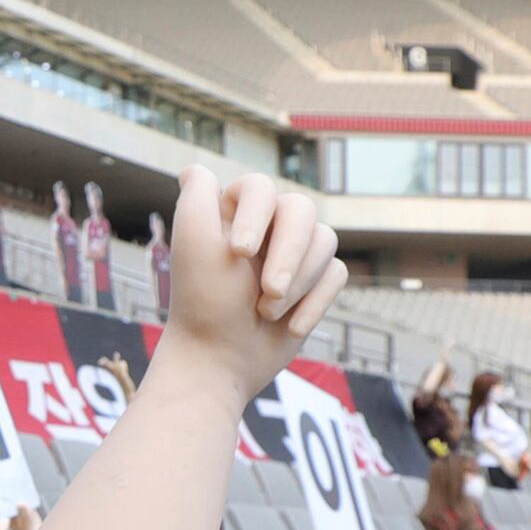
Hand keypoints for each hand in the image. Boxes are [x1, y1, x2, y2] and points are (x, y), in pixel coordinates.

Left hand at [151, 166, 341, 400]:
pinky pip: (337, 274)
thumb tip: (194, 168)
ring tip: (267, 313)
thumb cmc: (203, 301)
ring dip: (299, 283)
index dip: (257, 217)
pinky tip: (290, 327)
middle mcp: (266, 227)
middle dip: (289, 255)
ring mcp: (292, 254)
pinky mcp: (314, 283)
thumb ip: (196, 195)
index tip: (239, 253)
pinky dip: (315, 302)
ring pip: (325, 241)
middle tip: (269, 291)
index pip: (261, 188)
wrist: (220, 361)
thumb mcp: (193, 241)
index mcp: (233, 213)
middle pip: (303, 211)